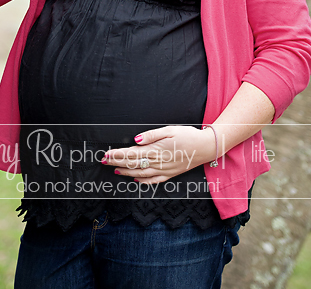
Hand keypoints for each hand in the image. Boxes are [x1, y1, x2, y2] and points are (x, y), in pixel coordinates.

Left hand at [101, 126, 215, 184]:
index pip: (132, 154)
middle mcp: (159, 163)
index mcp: (157, 150)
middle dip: (117, 162)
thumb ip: (151, 135)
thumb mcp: (170, 129)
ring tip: (115, 170)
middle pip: (133, 164)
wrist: (206, 147)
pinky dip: (142, 181)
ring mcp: (164, 171)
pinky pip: (153, 180)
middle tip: (104, 161)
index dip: (118, 155)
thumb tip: (136, 139)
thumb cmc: (188, 135)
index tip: (107, 154)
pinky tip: (135, 179)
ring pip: (140, 173)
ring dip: (126, 172)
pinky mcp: (170, 175)